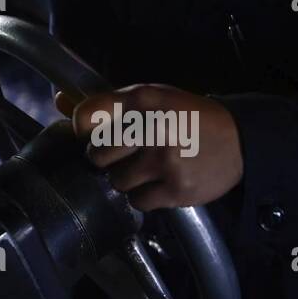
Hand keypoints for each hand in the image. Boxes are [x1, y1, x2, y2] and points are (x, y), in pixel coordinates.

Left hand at [55, 83, 243, 211]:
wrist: (238, 140)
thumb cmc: (184, 115)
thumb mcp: (148, 97)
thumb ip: (104, 103)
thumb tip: (59, 100)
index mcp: (142, 99)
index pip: (86, 118)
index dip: (84, 130)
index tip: (93, 134)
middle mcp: (152, 128)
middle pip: (97, 155)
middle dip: (104, 157)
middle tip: (121, 154)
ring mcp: (165, 161)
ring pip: (116, 181)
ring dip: (124, 178)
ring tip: (142, 168)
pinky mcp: (177, 190)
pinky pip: (137, 201)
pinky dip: (142, 195)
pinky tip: (156, 182)